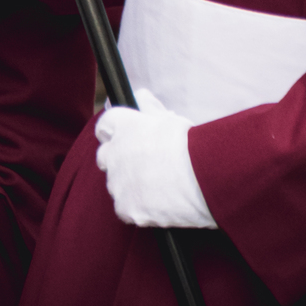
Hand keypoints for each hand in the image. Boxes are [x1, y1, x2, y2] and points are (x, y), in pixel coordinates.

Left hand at [95, 89, 216, 228]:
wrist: (201, 175)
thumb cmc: (189, 144)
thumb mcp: (169, 118)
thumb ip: (149, 107)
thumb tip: (140, 97)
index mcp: (123, 125)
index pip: (104, 126)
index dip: (115, 132)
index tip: (125, 138)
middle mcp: (114, 153)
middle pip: (104, 157)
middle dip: (118, 159)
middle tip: (142, 164)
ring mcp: (117, 182)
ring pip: (116, 184)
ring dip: (129, 185)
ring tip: (156, 187)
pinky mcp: (126, 207)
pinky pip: (126, 208)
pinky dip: (138, 208)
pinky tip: (157, 204)